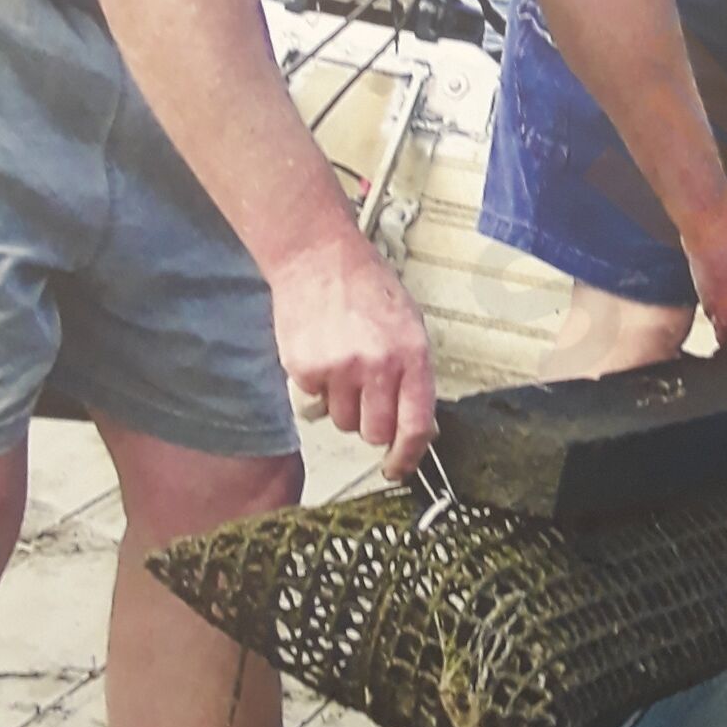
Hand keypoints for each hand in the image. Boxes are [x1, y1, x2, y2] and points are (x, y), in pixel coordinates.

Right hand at [269, 234, 436, 482]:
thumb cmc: (368, 289)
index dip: (408, 456)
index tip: (398, 468)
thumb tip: (421, 428)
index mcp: (413, 355)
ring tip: (342, 366)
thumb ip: (415, 376)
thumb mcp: (409, 326)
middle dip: (370, 424)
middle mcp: (378, 366)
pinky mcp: (305, 368)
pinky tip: (321, 356)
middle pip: (375, 432)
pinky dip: (316, 389)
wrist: (319, 257)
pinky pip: (313, 403)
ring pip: (341, 422)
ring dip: (342, 405)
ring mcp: (340, 369)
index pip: (416, 425)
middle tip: (365, 396)